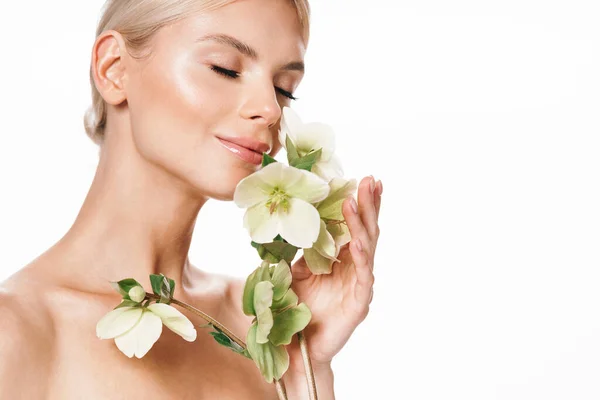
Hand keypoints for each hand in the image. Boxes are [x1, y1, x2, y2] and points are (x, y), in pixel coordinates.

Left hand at [286, 176, 382, 371]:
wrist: (295, 345)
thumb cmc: (297, 308)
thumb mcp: (294, 271)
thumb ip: (300, 249)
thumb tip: (293, 220)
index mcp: (341, 259)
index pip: (354, 226)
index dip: (361, 204)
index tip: (364, 180)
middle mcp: (354, 268)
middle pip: (366, 231)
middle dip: (368, 205)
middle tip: (371, 180)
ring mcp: (359, 285)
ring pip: (366, 249)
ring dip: (360, 225)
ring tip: (354, 203)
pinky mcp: (359, 304)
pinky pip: (363, 278)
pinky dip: (360, 259)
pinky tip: (356, 243)